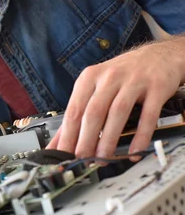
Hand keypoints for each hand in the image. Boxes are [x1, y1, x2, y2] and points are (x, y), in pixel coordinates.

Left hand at [47, 42, 182, 158]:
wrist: (157, 56)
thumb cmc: (122, 75)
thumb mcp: (95, 86)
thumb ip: (77, 114)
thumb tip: (59, 141)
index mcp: (89, 78)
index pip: (74, 109)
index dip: (67, 134)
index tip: (63, 153)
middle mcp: (109, 77)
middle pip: (93, 112)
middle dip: (86, 139)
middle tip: (82, 159)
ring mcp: (133, 81)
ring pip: (117, 113)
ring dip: (109, 139)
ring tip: (103, 158)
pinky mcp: (156, 88)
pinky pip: (147, 115)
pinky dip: (140, 136)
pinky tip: (134, 151)